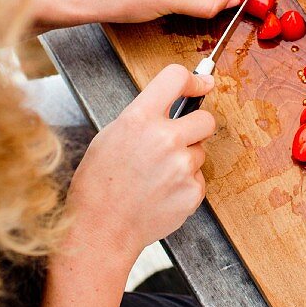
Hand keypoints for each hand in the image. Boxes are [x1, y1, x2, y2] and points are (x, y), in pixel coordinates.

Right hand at [66, 65, 216, 258]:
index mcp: (139, 118)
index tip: (203, 83)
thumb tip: (172, 104)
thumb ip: (143, 116)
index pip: (175, 78)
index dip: (194, 79)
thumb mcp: (110, 136)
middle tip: (179, 140)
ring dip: (186, 159)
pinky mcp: (192, 191)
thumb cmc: (99, 184)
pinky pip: (198, 178)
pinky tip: (161, 192)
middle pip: (206, 118)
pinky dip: (185, 184)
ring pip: (200, 151)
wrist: (101, 229)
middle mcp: (164, 138)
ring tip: (157, 175)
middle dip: (197, 127)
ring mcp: (181, 166)